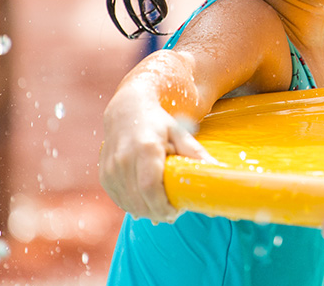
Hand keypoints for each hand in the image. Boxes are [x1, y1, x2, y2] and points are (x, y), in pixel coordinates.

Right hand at [99, 87, 214, 222]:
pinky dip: (134, 206)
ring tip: (163, 207)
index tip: (178, 210)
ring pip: (129, 204)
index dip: (164, 205)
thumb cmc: (158, 123)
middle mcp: (124, 159)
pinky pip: (120, 201)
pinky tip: (147, 203)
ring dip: (147, 212)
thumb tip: (218, 169)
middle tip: (174, 212)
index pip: (150, 187)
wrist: (126, 111)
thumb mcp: (180, 133)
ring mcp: (111, 169)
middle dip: (158, 212)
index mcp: (145, 148)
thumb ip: (196, 153)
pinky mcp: (104, 176)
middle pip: (140, 200)